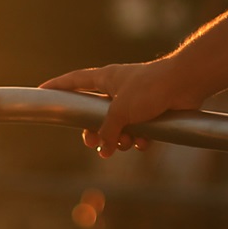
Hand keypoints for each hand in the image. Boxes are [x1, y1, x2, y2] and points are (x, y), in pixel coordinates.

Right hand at [41, 60, 199, 156]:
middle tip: (93, 143)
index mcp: (105, 78)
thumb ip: (107, 131)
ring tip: (126, 142)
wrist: (185, 84)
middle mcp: (118, 88)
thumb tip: (103, 150)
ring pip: (118, 126)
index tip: (42, 91)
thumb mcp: (120, 111)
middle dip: (95, 131)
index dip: (57, 87)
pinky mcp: (152, 112)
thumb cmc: (150, 88)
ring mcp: (136, 101)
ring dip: (120, 139)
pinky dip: (140, 139)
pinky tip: (144, 142)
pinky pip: (139, 131)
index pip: (74, 81)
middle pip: (96, 114)